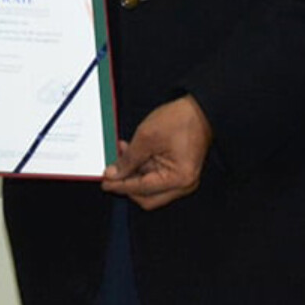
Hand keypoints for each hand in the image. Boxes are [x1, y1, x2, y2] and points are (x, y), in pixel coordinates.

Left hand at [100, 95, 212, 210]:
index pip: (142, 189)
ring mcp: (181, 178)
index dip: (120, 185)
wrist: (199, 107)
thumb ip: (128, 159)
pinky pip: (156, 175)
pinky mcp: (178, 170)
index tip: (105, 182)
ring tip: (121, 153)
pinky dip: (142, 167)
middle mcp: (183, 184)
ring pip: (149, 186)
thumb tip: (114, 174)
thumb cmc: (182, 119)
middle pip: (146, 196)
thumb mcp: (147, 137)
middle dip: (127, 183)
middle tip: (110, 173)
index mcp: (179, 179)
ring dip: (133, 172)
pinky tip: (131, 153)